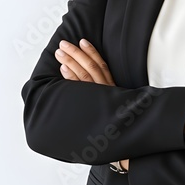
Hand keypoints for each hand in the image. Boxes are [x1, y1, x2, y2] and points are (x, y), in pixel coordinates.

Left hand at [55, 40, 127, 170]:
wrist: (124, 144)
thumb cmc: (116, 126)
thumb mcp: (113, 104)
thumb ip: (104, 93)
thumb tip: (88, 81)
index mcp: (113, 88)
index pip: (102, 65)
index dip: (92, 52)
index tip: (82, 41)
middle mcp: (107, 91)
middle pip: (90, 67)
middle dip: (76, 54)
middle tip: (64, 44)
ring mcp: (99, 99)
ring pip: (84, 75)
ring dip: (71, 62)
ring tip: (60, 54)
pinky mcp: (92, 106)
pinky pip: (79, 90)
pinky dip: (70, 78)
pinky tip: (62, 70)